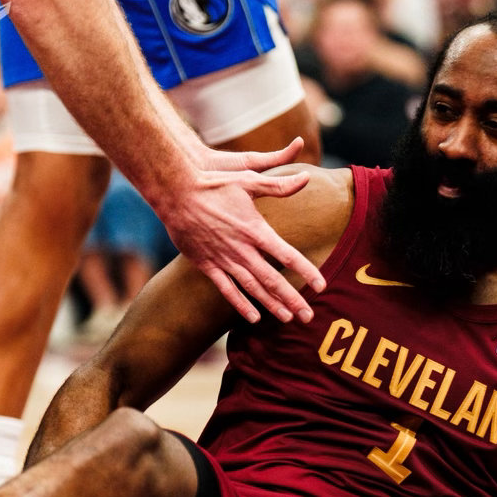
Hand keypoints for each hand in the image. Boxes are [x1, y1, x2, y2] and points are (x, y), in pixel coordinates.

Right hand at [162, 138, 325, 323]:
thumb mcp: (249, 179)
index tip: (321, 285)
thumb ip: (279, 185)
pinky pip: (226, 289)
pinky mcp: (207, 265)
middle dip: (292, 299)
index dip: (306, 271)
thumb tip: (306, 177)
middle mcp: (242, 249)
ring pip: (253, 288)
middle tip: (308, 316)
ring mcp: (223, 259)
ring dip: (271, 305)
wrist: (175, 192)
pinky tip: (253, 318)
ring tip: (288, 318)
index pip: (288, 255)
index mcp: (256, 230)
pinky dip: (240, 304)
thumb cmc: (214, 183)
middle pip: (273, 280)